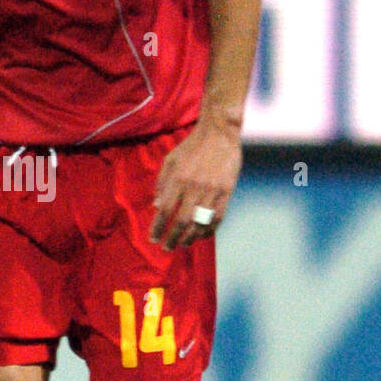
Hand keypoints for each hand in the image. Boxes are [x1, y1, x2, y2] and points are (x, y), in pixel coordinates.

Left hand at [150, 120, 241, 249]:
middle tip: (167, 247)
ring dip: (191, 238)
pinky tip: (202, 235)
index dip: (158, 227)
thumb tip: (157, 206)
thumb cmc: (191, 146)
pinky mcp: (227, 191)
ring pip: (201, 222)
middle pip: (182, 221)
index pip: (164, 210)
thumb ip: (162, 183)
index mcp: (178, 178)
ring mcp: (212, 190)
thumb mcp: (170, 160)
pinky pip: (218, 217)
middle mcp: (194, 186)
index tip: (153, 238)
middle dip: (173, 238)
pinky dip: (210, 229)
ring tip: (183, 244)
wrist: (219, 133)